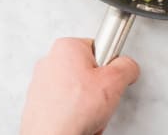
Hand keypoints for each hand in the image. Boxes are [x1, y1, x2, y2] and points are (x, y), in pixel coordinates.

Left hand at [20, 38, 139, 134]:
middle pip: (89, 69)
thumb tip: (128, 66)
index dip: (111, 65)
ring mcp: (42, 82)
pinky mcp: (39, 102)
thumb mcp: (116, 80)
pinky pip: (67, 103)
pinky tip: (79, 120)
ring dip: (88, 102)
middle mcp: (50, 61)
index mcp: (66, 47)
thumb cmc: (72, 111)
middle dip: (99, 86)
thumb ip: (127, 65)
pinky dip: (75, 112)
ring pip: (79, 88)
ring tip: (89, 112)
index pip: (101, 47)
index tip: (110, 77)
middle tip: (101, 97)